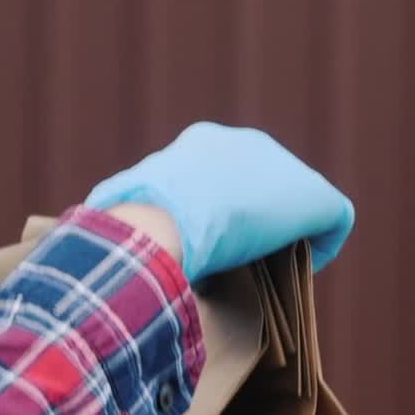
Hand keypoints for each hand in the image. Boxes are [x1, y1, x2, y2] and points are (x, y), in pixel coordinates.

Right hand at [87, 123, 354, 281]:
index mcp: (199, 146)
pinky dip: (323, 245)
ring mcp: (281, 168)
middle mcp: (244, 145)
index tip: (216, 246)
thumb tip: (82, 232)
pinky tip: (306, 268)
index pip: (221, 179)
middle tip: (250, 260)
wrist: (162, 221)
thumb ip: (115, 216)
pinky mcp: (313, 197)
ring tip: (278, 266)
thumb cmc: (129, 225)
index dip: (222, 213)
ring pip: (295, 203)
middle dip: (259, 221)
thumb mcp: (114, 214)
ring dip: (289, 234)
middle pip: (263, 186)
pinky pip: (332, 221)